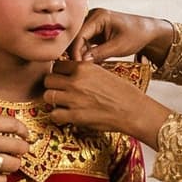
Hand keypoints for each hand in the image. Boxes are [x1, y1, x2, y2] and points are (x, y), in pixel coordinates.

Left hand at [41, 59, 170, 143]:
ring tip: (61, 103)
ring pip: (48, 96)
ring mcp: (74, 99)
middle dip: (52, 86)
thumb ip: (84, 72)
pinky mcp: (75, 116)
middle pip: (48, 80)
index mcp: (83, 68)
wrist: (133, 110)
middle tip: (59, 91)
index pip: (57, 65)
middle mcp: (76, 81)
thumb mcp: (103, 73)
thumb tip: (70, 74)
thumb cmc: (123, 93)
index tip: (61, 78)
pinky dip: (58, 116)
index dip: (58, 73)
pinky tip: (65, 115)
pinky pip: (54, 114)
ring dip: (53, 100)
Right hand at [68, 8, 172, 64]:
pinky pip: (85, 41)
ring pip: (79, 39)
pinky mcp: (95, 30)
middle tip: (78, 68)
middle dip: (76, 52)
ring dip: (80, 52)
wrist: (147, 31)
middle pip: (76, 36)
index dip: (75, 50)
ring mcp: (93, 23)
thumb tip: (82, 61)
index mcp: (99, 16)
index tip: (77, 65)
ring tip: (84, 66)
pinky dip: (86, 51)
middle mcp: (93, 16)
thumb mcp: (119, 46)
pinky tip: (89, 61)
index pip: (79, 34)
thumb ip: (99, 53)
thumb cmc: (136, 35)